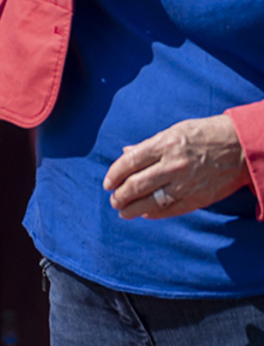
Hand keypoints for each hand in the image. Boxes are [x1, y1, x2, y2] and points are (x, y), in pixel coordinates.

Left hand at [103, 115, 248, 218]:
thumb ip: (149, 145)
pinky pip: (170, 210)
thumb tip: (126, 153)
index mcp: (165, 143)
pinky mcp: (196, 198)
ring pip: (151, 201)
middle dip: (121, 195)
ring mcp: (185, 183)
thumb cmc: (204, 134)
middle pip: (137, 184)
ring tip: (123, 211)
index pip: (131, 161)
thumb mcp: (174, 131)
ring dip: (133, 208)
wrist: (238, 147)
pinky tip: (144, 214)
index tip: (107, 182)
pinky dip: (154, 213)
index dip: (115, 174)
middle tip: (113, 199)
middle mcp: (173, 164)